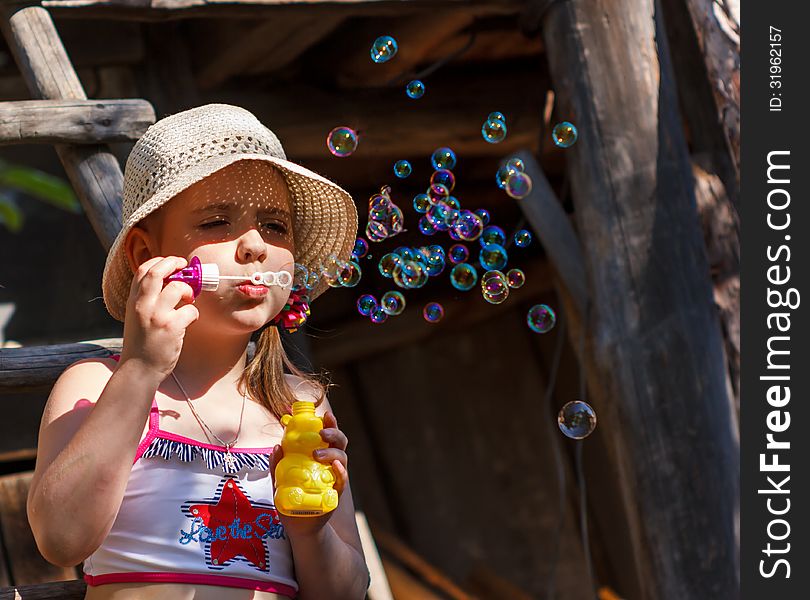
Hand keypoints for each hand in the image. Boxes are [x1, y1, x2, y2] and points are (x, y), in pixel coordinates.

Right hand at [120, 256, 199, 380]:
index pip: (143, 270)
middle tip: (184, 265)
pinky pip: (191, 310)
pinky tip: (190, 320)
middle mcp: (142, 305)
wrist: (139, 369)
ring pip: (178, 287)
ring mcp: (156, 316)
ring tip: (188, 299)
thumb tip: (170, 282)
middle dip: (174, 263)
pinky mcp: (171, 327)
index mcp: (133, 301)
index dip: (160, 261)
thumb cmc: (142, 344)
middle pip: (157, 272)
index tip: (172, 263)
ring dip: (188, 290)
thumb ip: (147, 300)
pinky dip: (194, 313)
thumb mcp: (136, 317)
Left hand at [270, 411, 349, 537]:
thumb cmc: (291, 500)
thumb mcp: (280, 481)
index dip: (330, 424)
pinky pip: (342, 480)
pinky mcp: (336, 494)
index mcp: (319, 456)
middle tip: (322, 432)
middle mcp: (330, 464)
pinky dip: (340, 472)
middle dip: (334, 433)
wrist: (299, 527)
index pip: (328, 436)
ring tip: (318, 453)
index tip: (325, 415)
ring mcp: (334, 478)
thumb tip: (276, 447)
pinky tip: (334, 466)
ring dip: (332, 452)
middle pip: (340, 443)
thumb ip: (277, 466)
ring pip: (342, 459)